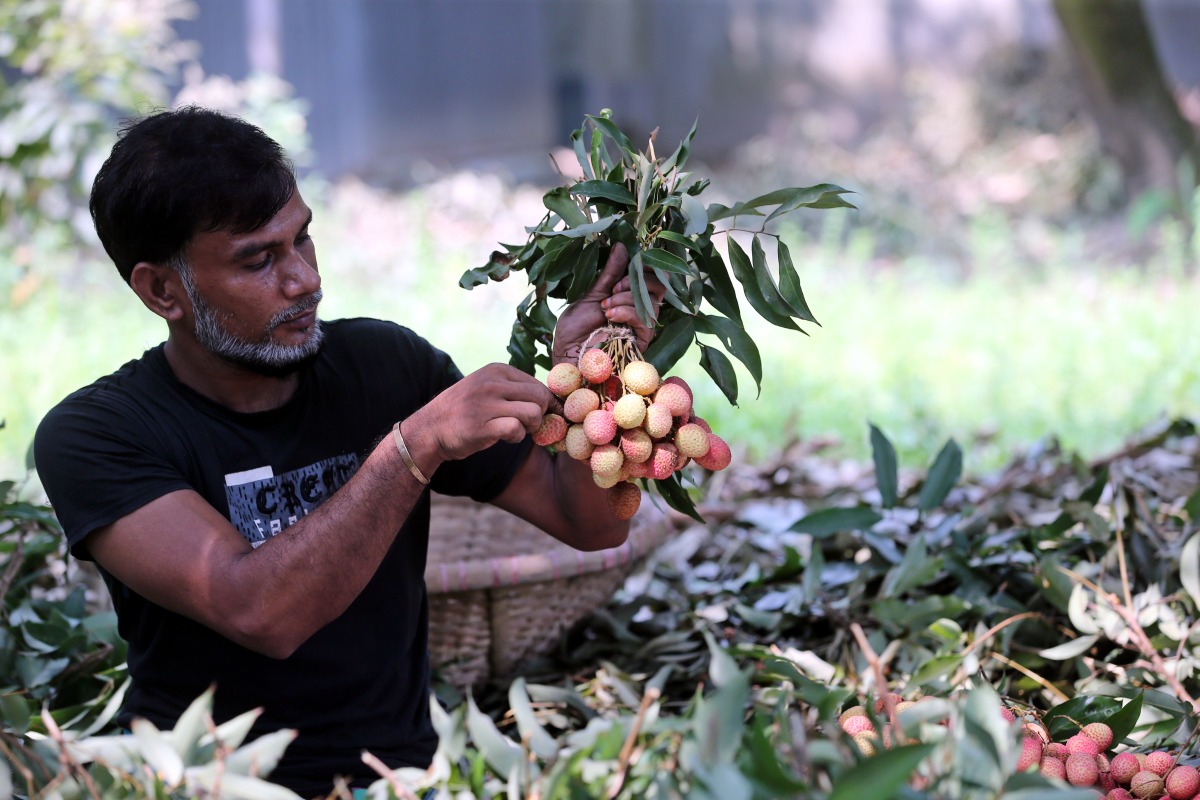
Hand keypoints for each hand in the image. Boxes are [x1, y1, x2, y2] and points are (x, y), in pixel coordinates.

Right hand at [404, 363, 551, 467]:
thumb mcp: (486, 387)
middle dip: (540, 414)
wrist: (429, 429)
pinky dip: (516, 437)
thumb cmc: (464, 410)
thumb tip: (551, 399)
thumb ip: (513, 389)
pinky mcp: (482, 426)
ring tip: (515, 429)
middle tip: (526, 424)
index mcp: (496, 370)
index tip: (540, 415)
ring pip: (533, 413)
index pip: (538, 384)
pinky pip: (517, 429)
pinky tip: (504, 437)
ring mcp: (486, 403)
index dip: (545, 403)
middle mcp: (492, 383)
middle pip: (540, 397)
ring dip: (530, 427)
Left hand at [552, 242, 666, 364]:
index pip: (650, 275)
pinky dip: (628, 313)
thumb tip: (622, 245)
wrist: (568, 357)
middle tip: (615, 287)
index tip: (631, 261)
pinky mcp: (642, 341)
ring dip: (627, 298)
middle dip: (637, 281)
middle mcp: (638, 309)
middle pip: (659, 286)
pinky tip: (611, 315)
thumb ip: (609, 274)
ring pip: (651, 302)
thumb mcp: (591, 295)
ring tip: (606, 306)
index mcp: (627, 295)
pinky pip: (646, 321)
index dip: (644, 266)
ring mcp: (641, 326)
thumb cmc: (575, 330)